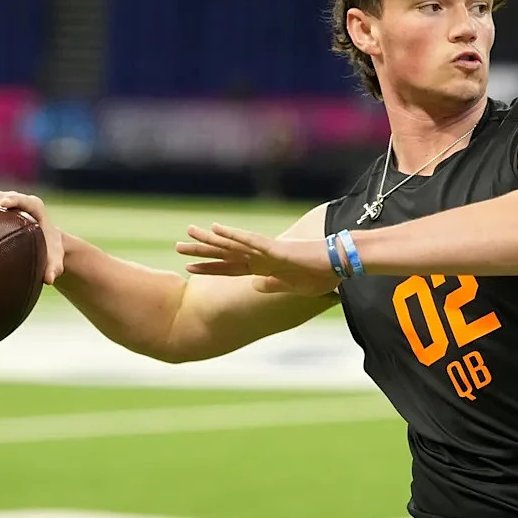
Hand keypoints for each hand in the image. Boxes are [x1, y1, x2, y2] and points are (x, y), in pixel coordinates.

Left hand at [175, 223, 338, 295]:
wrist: (340, 264)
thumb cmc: (321, 276)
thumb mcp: (293, 287)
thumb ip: (271, 285)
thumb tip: (253, 286)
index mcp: (265, 268)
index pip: (230, 268)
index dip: (209, 267)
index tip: (189, 267)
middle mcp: (261, 257)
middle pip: (225, 254)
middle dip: (201, 251)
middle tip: (178, 246)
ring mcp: (267, 251)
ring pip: (232, 244)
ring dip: (210, 239)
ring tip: (189, 232)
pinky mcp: (276, 248)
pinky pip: (250, 241)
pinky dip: (233, 235)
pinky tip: (217, 229)